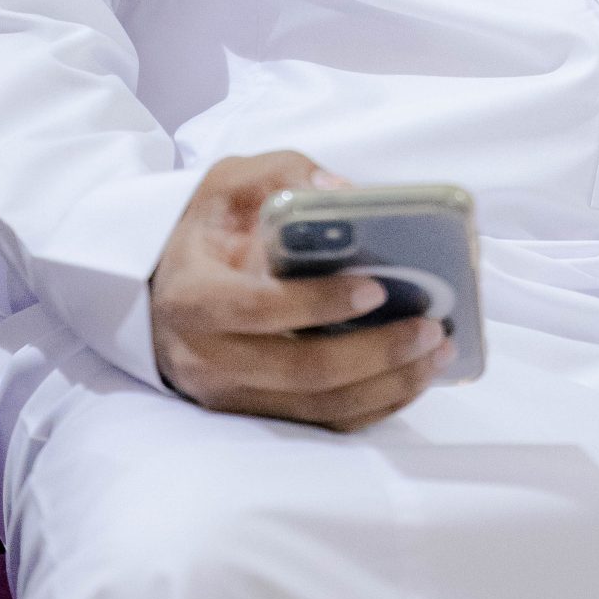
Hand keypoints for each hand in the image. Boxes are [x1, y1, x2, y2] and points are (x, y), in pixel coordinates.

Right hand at [150, 151, 453, 429]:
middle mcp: (206, 357)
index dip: (318, 304)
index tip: (375, 287)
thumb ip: (284, 174)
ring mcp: (229, 395)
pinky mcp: (253, 413)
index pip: (258, 310)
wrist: (163, 283)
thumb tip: (341, 193)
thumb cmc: (207, 228)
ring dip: (386, 385)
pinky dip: (373, 406)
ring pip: (318, 407)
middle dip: (374, 353)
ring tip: (435, 353)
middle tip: (429, 327)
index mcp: (194, 296)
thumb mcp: (231, 182)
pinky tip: (412, 378)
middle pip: (300, 371)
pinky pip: (320, 423)